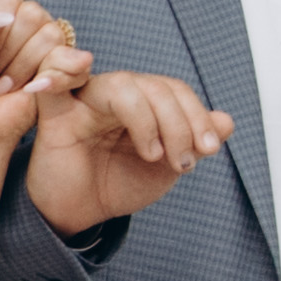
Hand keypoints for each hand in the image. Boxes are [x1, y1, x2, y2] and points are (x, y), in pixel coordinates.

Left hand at [0, 0, 94, 153]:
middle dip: (5, 50)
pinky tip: (28, 90)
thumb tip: (4, 18)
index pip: (6, 0)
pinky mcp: (62, 67)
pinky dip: (47, 77)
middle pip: (31, 14)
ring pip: (50, 34)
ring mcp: (46, 44)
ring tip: (2, 86)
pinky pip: (70, 59)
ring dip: (20, 67)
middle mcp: (25, 22)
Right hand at [27, 69, 233, 232]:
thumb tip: (226, 121)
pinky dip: (63, 67)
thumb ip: (193, 143)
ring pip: (121, 86)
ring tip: (154, 155)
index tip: (210, 149)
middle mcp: (114, 96)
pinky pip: (55, 83)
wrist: (80, 214)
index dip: (197, 115)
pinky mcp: (55, 115)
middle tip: (184, 163)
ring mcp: (85, 103)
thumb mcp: (166, 167)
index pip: (173, 90)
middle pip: (152, 86)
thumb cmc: (117, 185)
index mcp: (141, 102)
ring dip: (148, 119)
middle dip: (180, 124)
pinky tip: (82, 65)